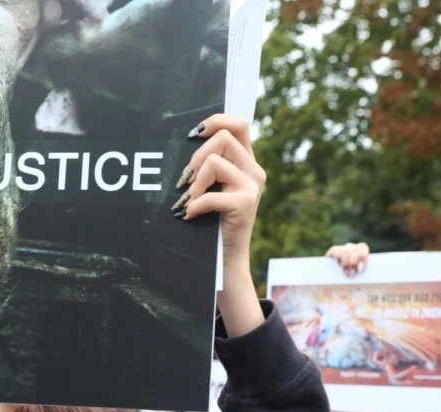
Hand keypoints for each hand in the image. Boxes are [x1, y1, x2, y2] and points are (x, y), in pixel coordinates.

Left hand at [178, 114, 266, 336]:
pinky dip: (193, 206)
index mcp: (247, 163)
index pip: (239, 123)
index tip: (193, 134)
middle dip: (196, 157)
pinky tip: (189, 216)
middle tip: (186, 182)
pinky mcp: (246, 203)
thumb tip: (186, 142)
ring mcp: (253, 186)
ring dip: (194, 183)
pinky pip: (209, 193)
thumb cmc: (212, 224)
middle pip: (223, 137)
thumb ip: (207, 166)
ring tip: (190, 201)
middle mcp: (255, 171)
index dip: (216, 120)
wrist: (226, 261)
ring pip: (214, 161)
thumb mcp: (211, 189)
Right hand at [326, 242, 368, 276]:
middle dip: (353, 263)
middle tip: (351, 274)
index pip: (363, 248)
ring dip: (345, 263)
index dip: (362, 258)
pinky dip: (336, 259)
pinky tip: (337, 265)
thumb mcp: (358, 273)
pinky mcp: (333, 250)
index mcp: (361, 250)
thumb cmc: (352, 274)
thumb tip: (358, 279)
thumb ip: (360, 274)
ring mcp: (342, 248)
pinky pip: (334, 251)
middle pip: (354, 251)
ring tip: (345, 273)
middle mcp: (352, 247)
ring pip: (344, 252)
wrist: (337, 274)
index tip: (360, 269)